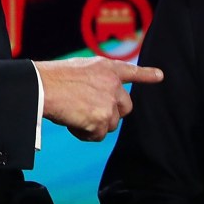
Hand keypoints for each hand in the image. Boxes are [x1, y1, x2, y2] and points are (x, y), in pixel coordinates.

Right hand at [33, 57, 162, 141]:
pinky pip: (97, 135)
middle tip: (93, 113)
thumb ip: (97, 80)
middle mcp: (113, 84)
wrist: (43, 87)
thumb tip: (101, 99)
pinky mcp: (102, 120)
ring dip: (95, 124)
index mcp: (107, 68)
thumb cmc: (54, 78)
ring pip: (111, 124)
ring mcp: (109, 102)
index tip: (160, 76)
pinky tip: (73, 122)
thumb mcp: (81, 69)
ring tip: (76, 114)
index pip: (132, 72)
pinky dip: (85, 134)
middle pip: (126, 107)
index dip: (147, 75)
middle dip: (113, 113)